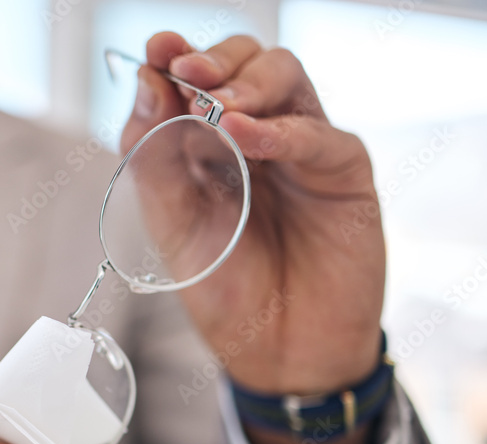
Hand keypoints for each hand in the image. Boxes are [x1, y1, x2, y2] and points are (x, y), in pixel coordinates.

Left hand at [122, 32, 383, 395]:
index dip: (177, 57)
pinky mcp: (342, 173)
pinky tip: (246, 135)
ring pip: (287, 79)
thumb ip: (153, 157)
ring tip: (214, 107)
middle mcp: (257, 136)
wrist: (275, 353)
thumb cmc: (225, 290)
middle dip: (215, 59)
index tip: (157, 49)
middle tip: (185, 69)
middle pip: (247, 62)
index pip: (197, 80)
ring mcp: (301, 150)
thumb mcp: (171, 226)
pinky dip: (280, 131)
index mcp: (209, 144)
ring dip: (246, 83)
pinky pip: (318, 135)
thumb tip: (144, 82)